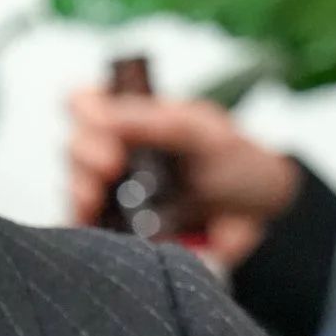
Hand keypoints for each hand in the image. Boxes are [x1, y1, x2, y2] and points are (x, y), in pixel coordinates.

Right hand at [67, 87, 299, 265]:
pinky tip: (95, 220)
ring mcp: (111, 196)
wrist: (262, 216)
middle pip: (73, 147)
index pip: (83, 102)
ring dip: (80, 189)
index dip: (83, 108)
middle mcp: (112, 154)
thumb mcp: (200, 129)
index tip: (102, 121)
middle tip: (111, 165)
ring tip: (96, 197)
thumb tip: (101, 115)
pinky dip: (85, 223)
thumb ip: (153, 120)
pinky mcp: (113, 233)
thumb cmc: (234, 162)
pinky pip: (85, 229)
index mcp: (129, 118)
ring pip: (73, 189)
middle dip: (85, 153)